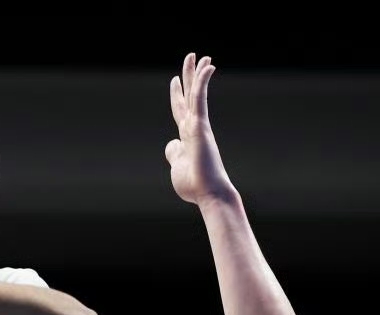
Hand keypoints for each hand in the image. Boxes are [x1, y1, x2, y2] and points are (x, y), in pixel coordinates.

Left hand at [165, 52, 235, 206]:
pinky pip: (200, 98)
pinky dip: (202, 82)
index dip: (177, 94)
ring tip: (200, 55)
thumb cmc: (194, 186)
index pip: (180, 110)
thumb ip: (174, 153)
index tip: (175, 80)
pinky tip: (207, 66)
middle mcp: (194, 127)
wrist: (208, 194)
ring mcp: (198, 125)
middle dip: (189, 76)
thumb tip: (171, 144)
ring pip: (196, 93)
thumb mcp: (177, 167)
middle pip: (190, 95)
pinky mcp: (200, 125)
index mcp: (187, 137)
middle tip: (192, 56)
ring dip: (197, 73)